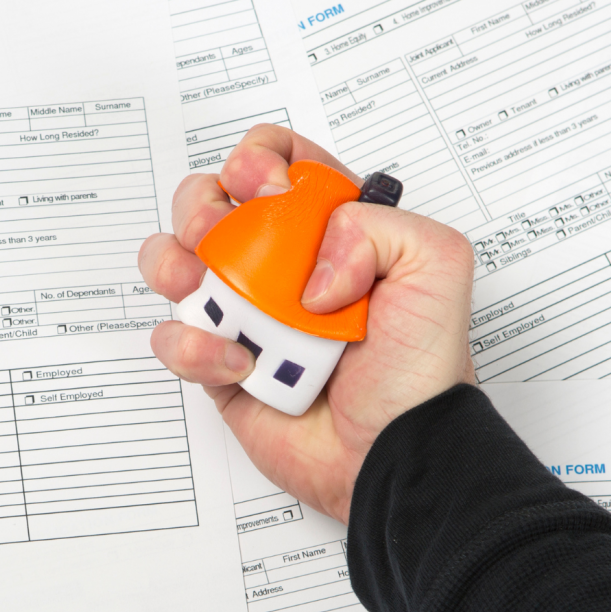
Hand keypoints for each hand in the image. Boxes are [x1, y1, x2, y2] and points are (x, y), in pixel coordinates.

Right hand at [142, 124, 476, 522]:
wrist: (392, 452)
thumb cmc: (420, 370)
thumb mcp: (437, 265)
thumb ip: (377, 224)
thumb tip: (304, 261)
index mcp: (327, 227)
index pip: (276, 160)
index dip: (258, 159)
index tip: (269, 192)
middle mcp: (277, 263)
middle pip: (209, 201)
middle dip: (199, 205)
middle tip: (219, 234)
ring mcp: (243, 312)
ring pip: (173, 261)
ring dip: (172, 264)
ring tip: (201, 288)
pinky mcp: (217, 362)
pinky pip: (173, 338)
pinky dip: (193, 346)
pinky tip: (241, 363)